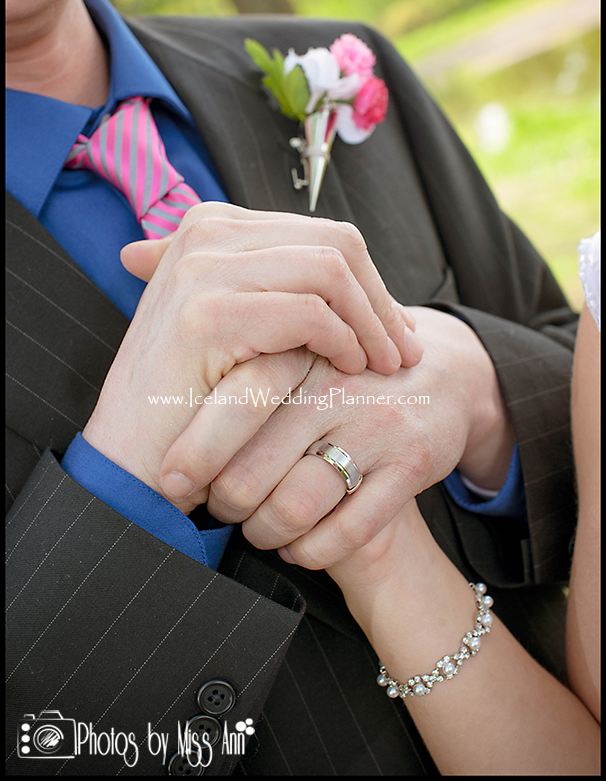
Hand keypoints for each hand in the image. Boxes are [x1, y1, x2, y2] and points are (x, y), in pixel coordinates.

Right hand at [84, 202, 420, 509]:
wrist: (131, 456)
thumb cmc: (191, 398)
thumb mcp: (238, 326)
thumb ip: (281, 289)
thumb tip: (361, 284)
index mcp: (213, 226)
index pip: (323, 235)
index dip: (371, 282)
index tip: (395, 328)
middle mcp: (204, 233)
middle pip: (335, 243)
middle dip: (380, 299)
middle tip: (403, 350)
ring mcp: (202, 269)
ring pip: (330, 271)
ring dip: (371, 322)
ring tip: (383, 365)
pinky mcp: (208, 313)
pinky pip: (309, 313)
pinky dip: (342, 341)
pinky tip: (350, 370)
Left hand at [162, 306, 513, 564]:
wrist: (443, 378)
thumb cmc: (343, 360)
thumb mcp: (287, 324)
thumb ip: (214, 293)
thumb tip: (130, 252)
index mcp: (298, 345)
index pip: (233, 401)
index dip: (195, 450)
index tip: (170, 478)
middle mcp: (336, 382)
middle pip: (254, 465)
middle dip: (223, 500)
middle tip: (208, 510)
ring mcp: (377, 423)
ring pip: (297, 503)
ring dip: (265, 532)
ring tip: (251, 530)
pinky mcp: (412, 462)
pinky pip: (351, 528)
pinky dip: (314, 550)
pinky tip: (298, 548)